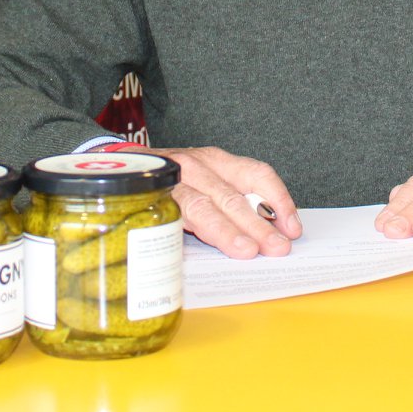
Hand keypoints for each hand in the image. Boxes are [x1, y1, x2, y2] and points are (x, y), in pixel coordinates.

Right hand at [149, 146, 301, 258]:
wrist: (119, 168)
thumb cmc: (173, 182)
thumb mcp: (206, 183)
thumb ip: (233, 203)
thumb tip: (272, 232)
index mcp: (217, 160)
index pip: (257, 174)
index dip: (278, 200)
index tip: (293, 228)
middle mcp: (196, 165)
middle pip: (234, 195)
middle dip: (258, 224)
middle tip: (277, 248)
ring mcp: (173, 181)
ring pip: (205, 206)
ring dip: (228, 231)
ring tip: (247, 251)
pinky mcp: (152, 200)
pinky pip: (175, 217)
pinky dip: (193, 232)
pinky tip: (208, 247)